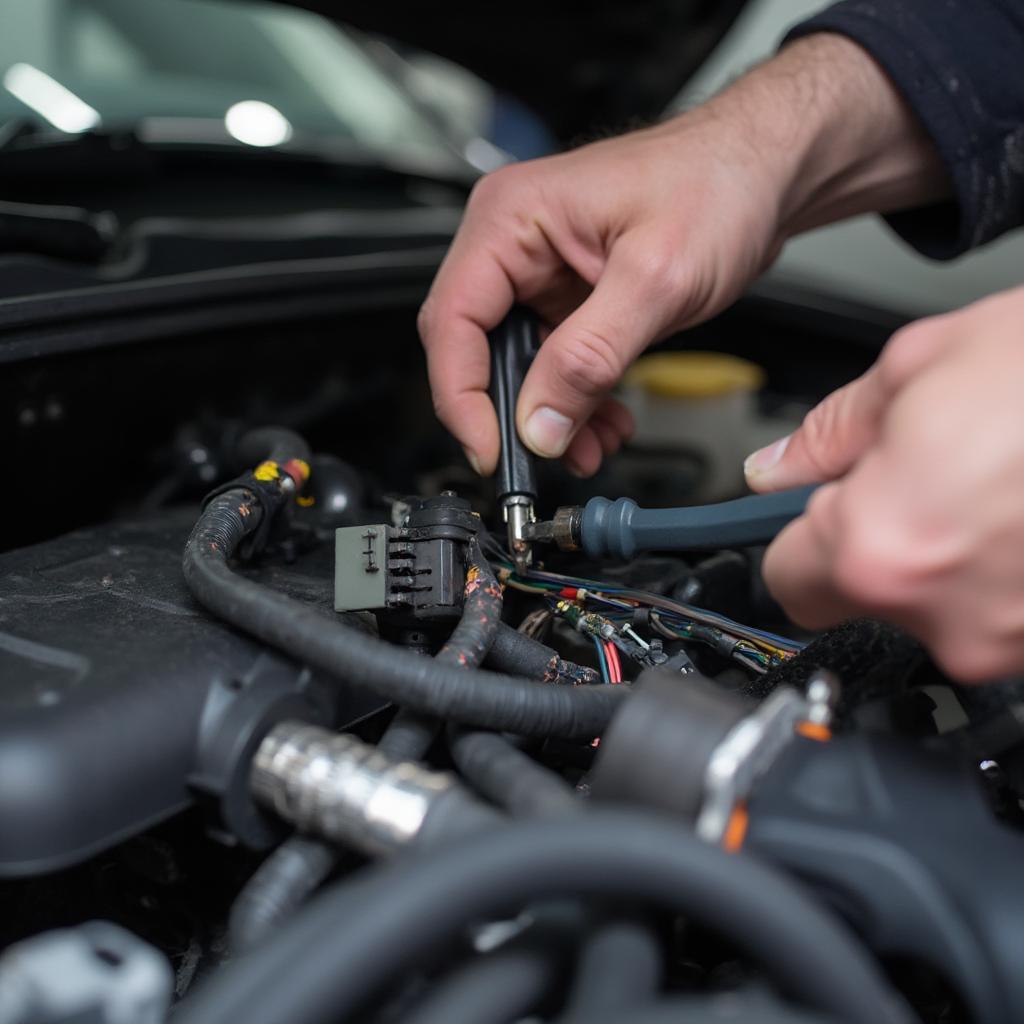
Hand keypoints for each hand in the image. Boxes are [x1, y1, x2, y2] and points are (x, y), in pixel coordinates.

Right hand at [419, 34, 945, 476]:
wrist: (763, 175)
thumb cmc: (717, 184)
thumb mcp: (655, 278)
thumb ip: (590, 357)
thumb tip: (539, 423)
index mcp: (510, 218)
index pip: (452, 321)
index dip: (461, 395)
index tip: (491, 449)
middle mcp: (512, 244)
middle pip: (474, 349)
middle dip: (510, 413)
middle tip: (542, 455)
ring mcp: (538, 273)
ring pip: (515, 366)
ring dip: (547, 416)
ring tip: (587, 446)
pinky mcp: (566, 299)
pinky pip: (551, 365)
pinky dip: (573, 402)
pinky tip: (603, 423)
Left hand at [747, 285, 1023, 682]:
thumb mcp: (919, 367)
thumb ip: (828, 433)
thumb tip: (779, 466)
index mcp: (882, 547)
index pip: (782, 579)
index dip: (793, 537)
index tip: (813, 513)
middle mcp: (945, 616)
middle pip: (858, 597)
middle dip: (870, 545)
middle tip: (915, 476)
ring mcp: (1012, 640)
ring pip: (934, 607)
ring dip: (943, 557)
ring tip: (989, 484)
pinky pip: (996, 611)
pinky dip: (998, 572)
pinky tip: (1022, 513)